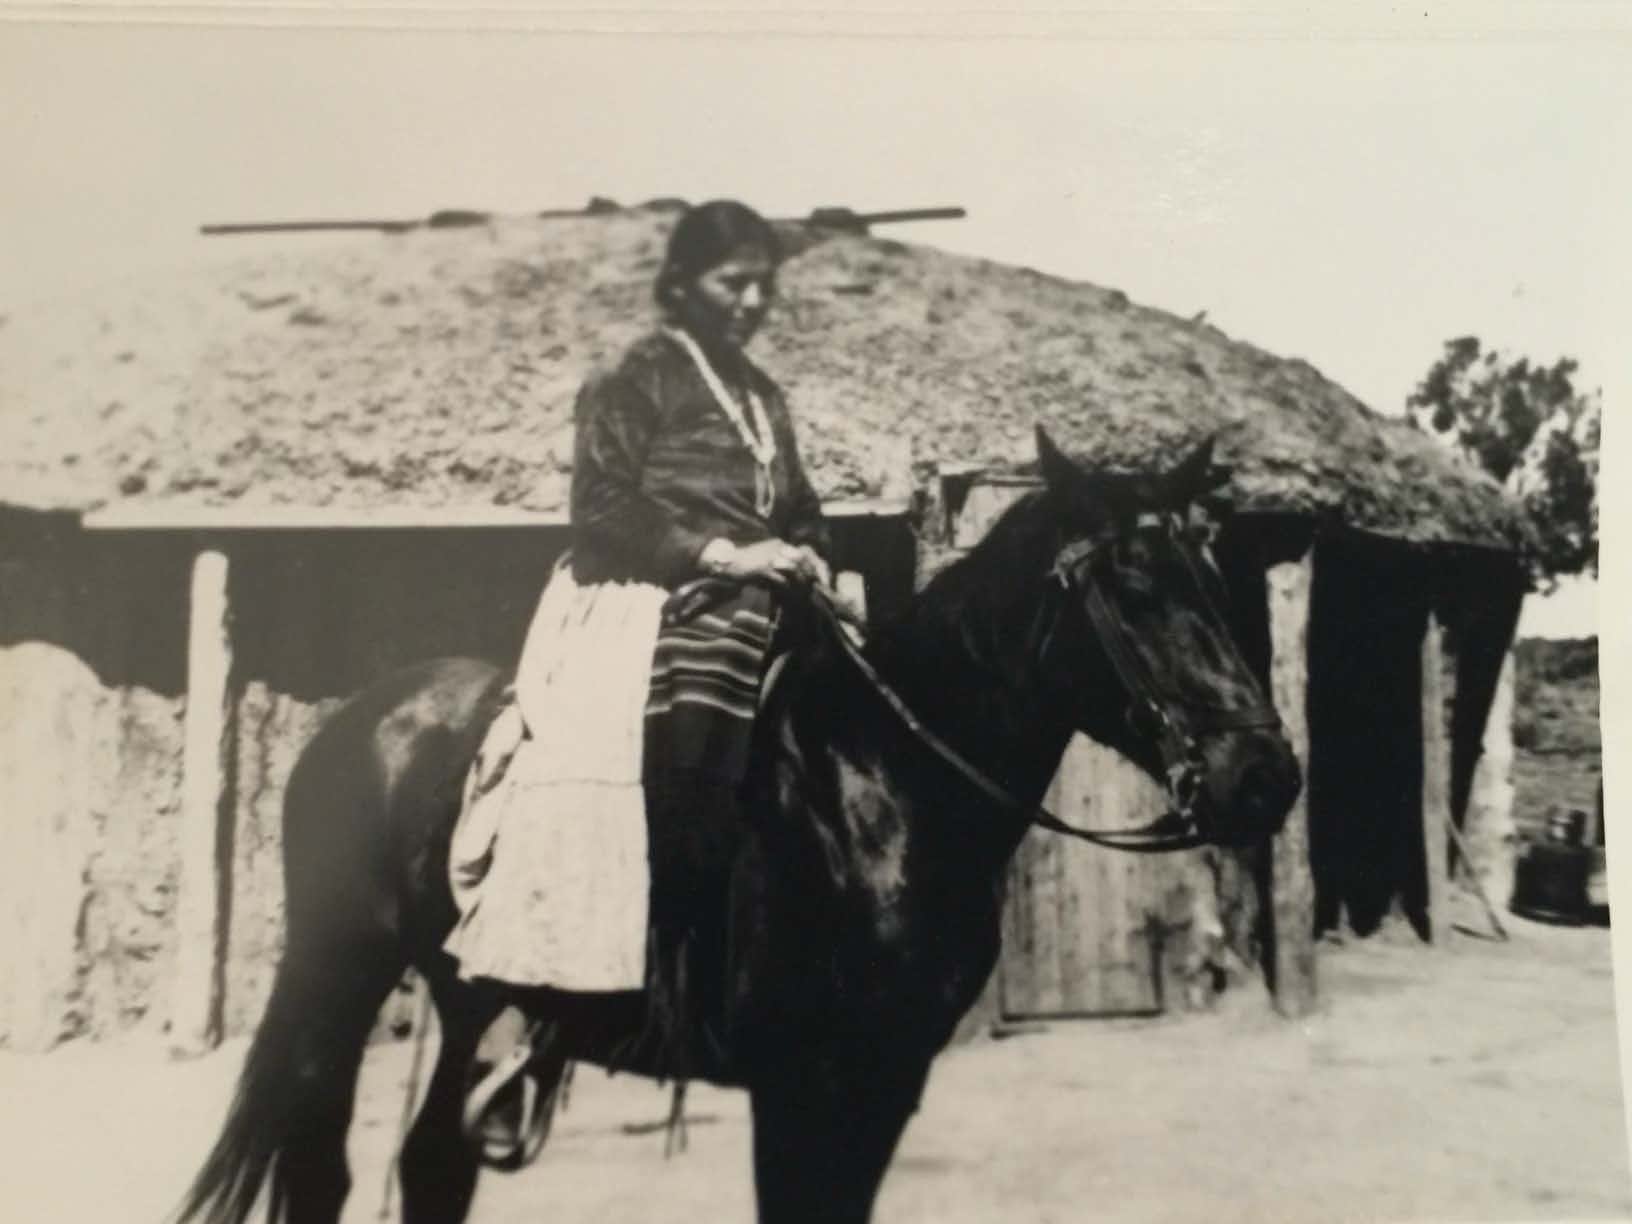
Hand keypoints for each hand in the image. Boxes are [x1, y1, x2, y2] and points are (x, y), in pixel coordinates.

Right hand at [701, 538, 828, 586]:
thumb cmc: (746, 567)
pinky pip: (782, 581)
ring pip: (795, 571)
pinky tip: (790, 599)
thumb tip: (797, 584)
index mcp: (780, 545)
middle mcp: (778, 548)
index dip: (817, 568)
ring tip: (804, 598)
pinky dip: (788, 591)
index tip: (823, 582)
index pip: (806, 554)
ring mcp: (770, 558)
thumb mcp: (766, 563)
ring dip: (801, 586)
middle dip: (811, 578)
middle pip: (803, 562)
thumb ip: (780, 569)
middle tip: (815, 592)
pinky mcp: (763, 569)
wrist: (725, 564)